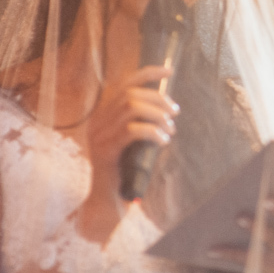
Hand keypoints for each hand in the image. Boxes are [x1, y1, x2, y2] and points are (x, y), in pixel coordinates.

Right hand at [86, 65, 178, 191]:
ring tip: (170, 130)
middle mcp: (98, 121)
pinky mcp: (106, 151)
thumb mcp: (135, 142)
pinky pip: (132, 131)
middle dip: (158, 99)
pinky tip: (163, 141)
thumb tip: (168, 108)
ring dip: (158, 116)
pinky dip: (153, 132)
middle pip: (131, 94)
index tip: (170, 71)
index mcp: (104, 115)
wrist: (107, 202)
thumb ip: (143, 123)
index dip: (148, 73)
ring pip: (132, 109)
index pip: (124, 84)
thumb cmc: (126, 171)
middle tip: (175, 113)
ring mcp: (99, 136)